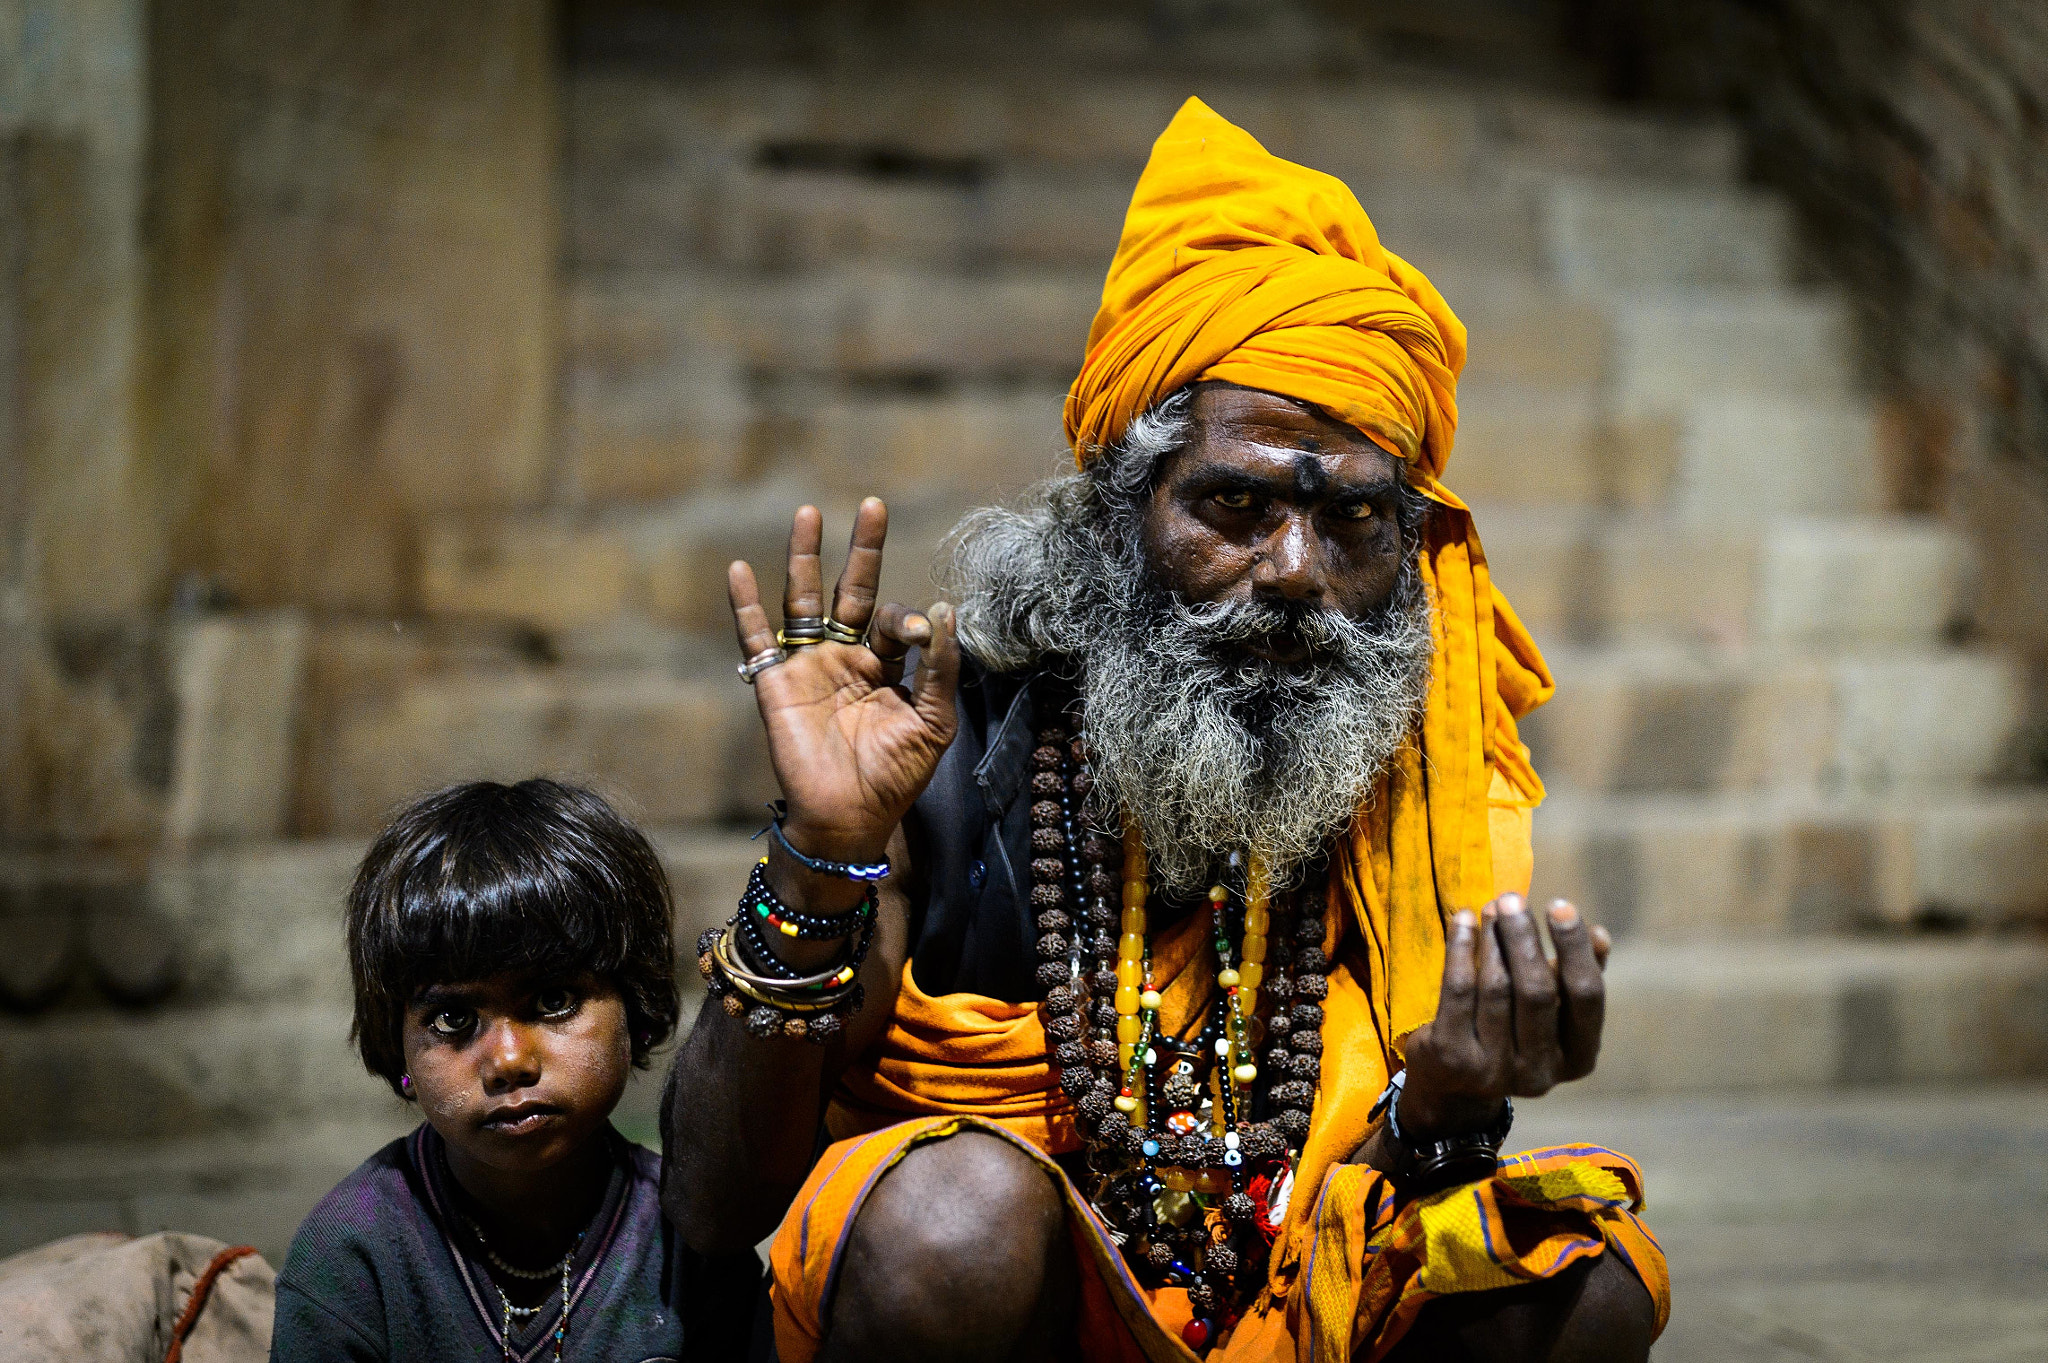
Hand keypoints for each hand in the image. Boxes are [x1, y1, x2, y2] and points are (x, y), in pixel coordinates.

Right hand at [728, 498, 960, 871]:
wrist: (849, 819)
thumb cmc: (896, 776)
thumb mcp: (934, 722)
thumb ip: (942, 669)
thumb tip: (945, 610)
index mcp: (886, 667)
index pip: (896, 621)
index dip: (910, 619)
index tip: (922, 633)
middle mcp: (846, 658)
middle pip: (851, 590)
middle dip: (862, 549)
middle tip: (872, 504)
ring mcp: (808, 666)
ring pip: (804, 599)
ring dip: (804, 557)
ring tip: (808, 513)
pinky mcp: (775, 682)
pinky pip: (756, 637)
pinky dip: (744, 605)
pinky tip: (739, 569)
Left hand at [1395, 895, 1611, 1137]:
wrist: (1453, 1084)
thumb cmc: (1514, 1031)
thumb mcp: (1552, 1011)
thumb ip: (1575, 975)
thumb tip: (1600, 936)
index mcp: (1577, 1059)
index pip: (1586, 996)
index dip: (1575, 948)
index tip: (1560, 905)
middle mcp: (1540, 1072)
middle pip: (1537, 990)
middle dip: (1525, 938)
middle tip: (1512, 897)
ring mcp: (1494, 1071)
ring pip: (1496, 988)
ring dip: (1491, 939)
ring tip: (1489, 907)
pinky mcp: (1452, 1059)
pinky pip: (1458, 991)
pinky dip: (1460, 949)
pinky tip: (1461, 921)